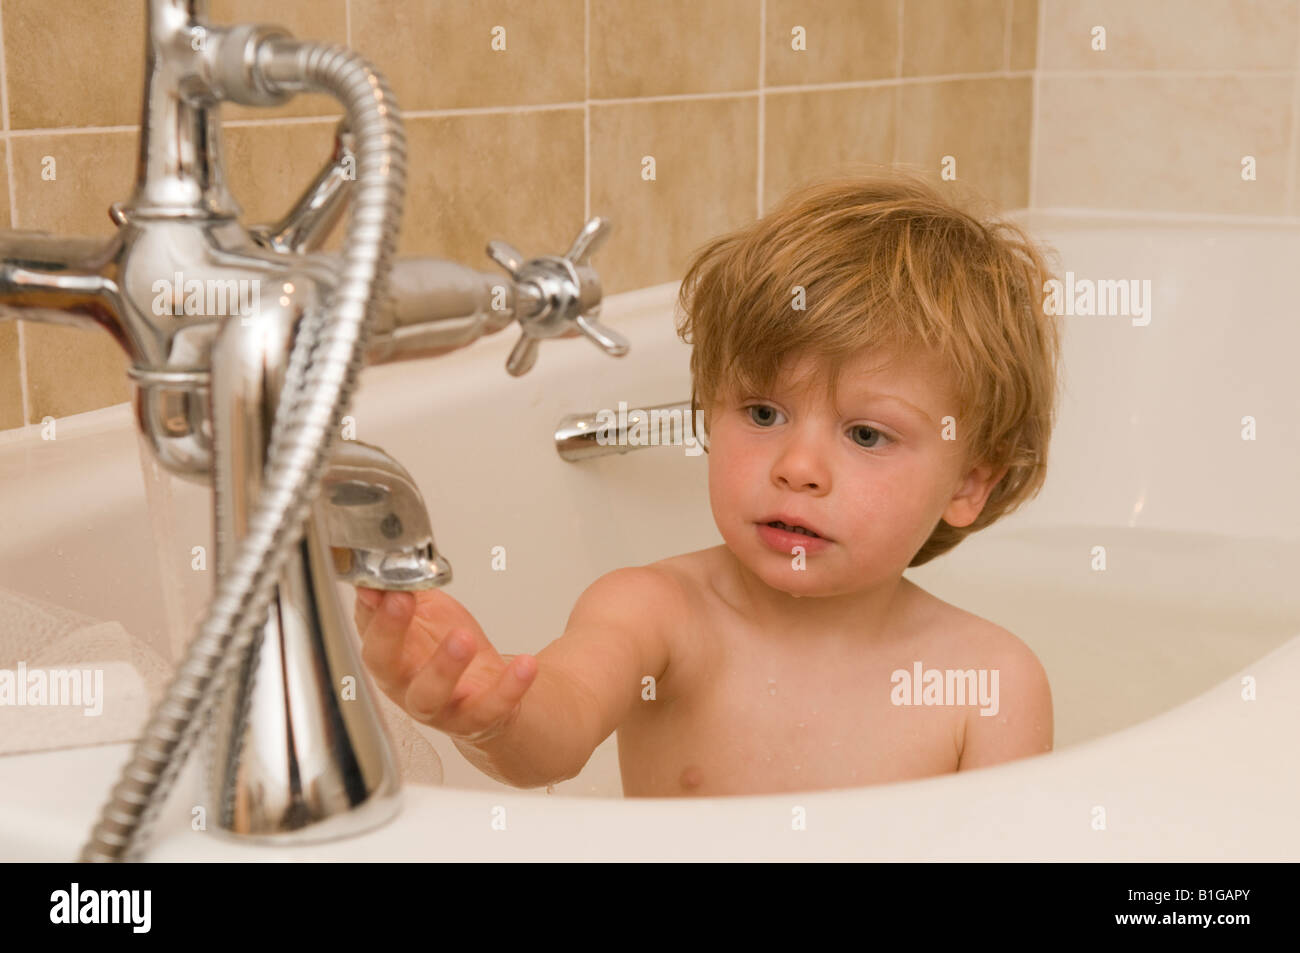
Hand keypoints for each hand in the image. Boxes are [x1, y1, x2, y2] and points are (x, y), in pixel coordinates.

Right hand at [353, 586, 537, 743]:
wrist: (485, 690)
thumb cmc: (446, 647)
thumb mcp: (424, 612)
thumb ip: (405, 589)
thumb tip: (385, 564)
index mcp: (389, 653)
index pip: (368, 631)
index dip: (369, 610)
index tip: (377, 586)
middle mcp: (404, 683)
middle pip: (384, 665)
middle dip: (389, 632)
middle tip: (401, 600)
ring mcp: (438, 706)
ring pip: (429, 694)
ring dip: (443, 666)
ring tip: (462, 637)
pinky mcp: (474, 720)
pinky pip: (490, 708)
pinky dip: (509, 687)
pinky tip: (526, 664)